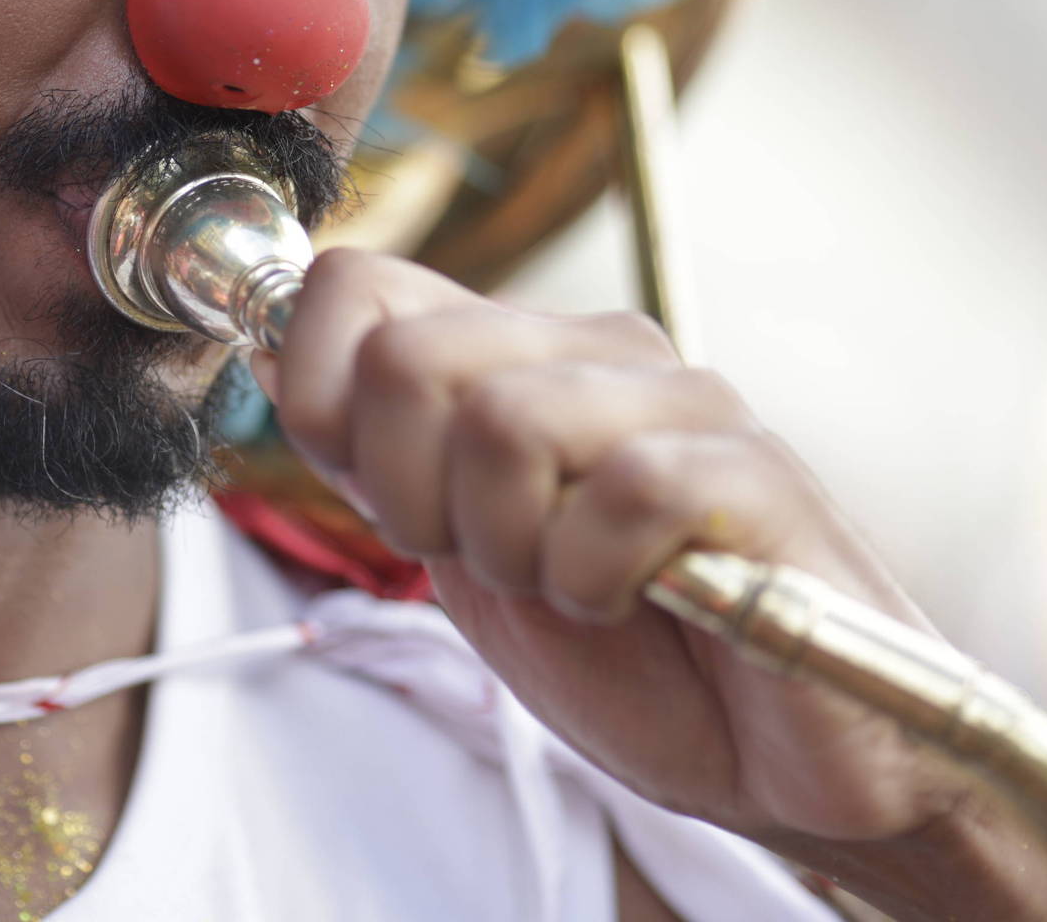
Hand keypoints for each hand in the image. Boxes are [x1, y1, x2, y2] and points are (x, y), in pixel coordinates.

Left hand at [247, 248, 1046, 912]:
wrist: (779, 760)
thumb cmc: (633, 655)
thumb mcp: (465, 552)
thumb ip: (382, 456)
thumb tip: (267, 354)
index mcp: (514, 355)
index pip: (358, 286)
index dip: (317, 398)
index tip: (375, 495)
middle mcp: (595, 350)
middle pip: (408, 359)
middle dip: (410, 498)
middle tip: (489, 562)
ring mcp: (682, 401)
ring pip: (504, 421)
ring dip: (511, 549)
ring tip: (569, 589)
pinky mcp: (752, 472)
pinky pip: (622, 492)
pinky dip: (596, 581)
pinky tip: (633, 604)